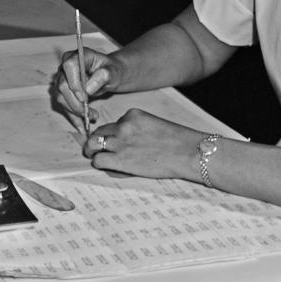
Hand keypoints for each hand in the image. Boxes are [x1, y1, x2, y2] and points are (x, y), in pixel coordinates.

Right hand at [55, 46, 118, 129]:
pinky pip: (64, 106)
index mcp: (76, 56)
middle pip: (63, 86)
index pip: (69, 67)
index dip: (75, 84)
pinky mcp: (63, 92)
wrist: (109, 75)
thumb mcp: (113, 71)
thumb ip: (103, 76)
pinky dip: (73, 117)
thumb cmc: (111, 70)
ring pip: (61, 99)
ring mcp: (62, 79)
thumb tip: (88, 89)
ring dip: (76, 112)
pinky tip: (82, 125)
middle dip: (76, 103)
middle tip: (91, 114)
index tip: (85, 98)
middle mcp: (65, 67)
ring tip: (93, 117)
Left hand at [83, 108, 201, 180]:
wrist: (188, 153)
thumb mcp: (153, 125)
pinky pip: (98, 160)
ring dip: (93, 152)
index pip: (111, 124)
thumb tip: (122, 141)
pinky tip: (108, 167)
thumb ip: (135, 129)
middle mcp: (123, 125)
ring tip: (97, 158)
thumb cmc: (176, 142)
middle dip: (96, 141)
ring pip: (92, 145)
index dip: (110, 135)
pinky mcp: (120, 159)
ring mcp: (120, 142)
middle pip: (98, 132)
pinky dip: (100, 164)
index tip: (113, 142)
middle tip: (97, 150)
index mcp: (132, 115)